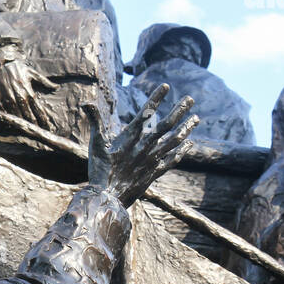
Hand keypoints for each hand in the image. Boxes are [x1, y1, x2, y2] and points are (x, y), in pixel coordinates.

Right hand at [0, 59, 54, 127]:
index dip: (43, 119)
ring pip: (16, 114)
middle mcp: (19, 96)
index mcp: (29, 91)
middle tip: (38, 133)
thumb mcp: (33, 73)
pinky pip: (4, 111)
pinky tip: (12, 125)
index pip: (38, 109)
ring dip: (22, 123)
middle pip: (28, 115)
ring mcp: (8, 97)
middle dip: (34, 124)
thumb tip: (56, 87)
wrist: (1, 63)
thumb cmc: (19, 69)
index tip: (47, 127)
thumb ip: (45, 82)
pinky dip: (8, 118)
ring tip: (27, 131)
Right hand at [87, 84, 197, 205]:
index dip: (156, 98)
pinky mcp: (155, 172)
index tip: (166, 86)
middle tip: (190, 99)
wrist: (109, 197)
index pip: (146, 112)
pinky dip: (183, 150)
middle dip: (180, 110)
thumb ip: (95, 122)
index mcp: (131, 137)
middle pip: (167, 125)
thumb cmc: (100, 169)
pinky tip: (190, 144)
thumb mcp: (96, 144)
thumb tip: (86, 103)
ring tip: (196, 118)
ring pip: (175, 141)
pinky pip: (173, 159)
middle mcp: (145, 146)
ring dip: (187, 128)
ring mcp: (153, 160)